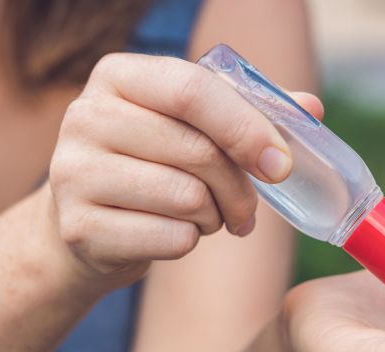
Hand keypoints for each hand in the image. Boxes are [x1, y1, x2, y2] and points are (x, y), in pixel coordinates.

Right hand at [47, 53, 322, 281]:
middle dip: (240, 188)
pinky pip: (171, 239)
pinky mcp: (78, 227)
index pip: (194, 91)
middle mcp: (86, 116)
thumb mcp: (193, 128)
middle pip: (198, 150)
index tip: (283, 165)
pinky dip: (189, 243)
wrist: (88, 226)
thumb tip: (311, 107)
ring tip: (204, 216)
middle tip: (248, 210)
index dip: (248, 129)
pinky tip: (175, 234)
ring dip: (215, 217)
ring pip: (187, 197)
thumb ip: (249, 112)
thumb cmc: (153, 166)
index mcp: (119, 76)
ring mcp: (72, 172)